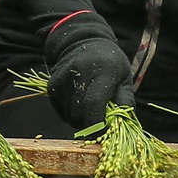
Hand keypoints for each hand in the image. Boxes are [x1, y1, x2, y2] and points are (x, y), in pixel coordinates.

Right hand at [44, 10, 133, 129]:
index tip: (101, 135)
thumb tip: (120, 125)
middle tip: (96, 125)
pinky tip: (75, 107)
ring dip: (76, 120)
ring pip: (67, 113)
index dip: (97, 125)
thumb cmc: (110, 65)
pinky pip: (57, 108)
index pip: (94, 104)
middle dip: (87, 125)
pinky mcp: (52, 82)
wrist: (85, 42)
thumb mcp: (125, 79)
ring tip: (86, 113)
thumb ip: (125, 102)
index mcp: (103, 72)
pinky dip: (66, 114)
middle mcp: (80, 72)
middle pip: (79, 112)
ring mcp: (64, 77)